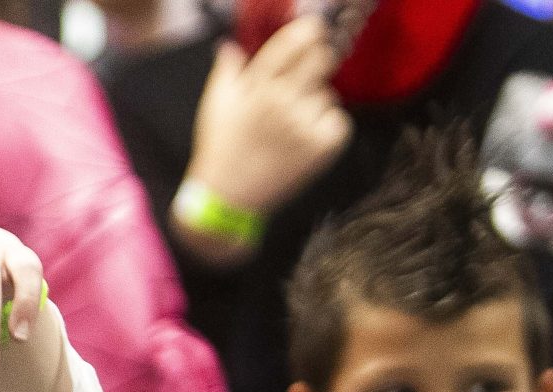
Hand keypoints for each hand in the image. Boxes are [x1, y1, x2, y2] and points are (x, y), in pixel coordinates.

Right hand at [183, 18, 350, 254]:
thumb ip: (227, 70)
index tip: (315, 31)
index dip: (310, 32)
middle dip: (319, 62)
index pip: (294, 43)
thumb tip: (231, 46)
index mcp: (259, 87)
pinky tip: (304, 140)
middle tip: (311, 74)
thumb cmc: (220, 150)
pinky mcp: (321, 147)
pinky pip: (337, 121)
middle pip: (323, 59)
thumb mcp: (214, 105)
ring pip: (327, 95)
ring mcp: (305, 125)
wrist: (229, 199)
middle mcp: (284, 101)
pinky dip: (327, 128)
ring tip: (292, 126)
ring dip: (315, 105)